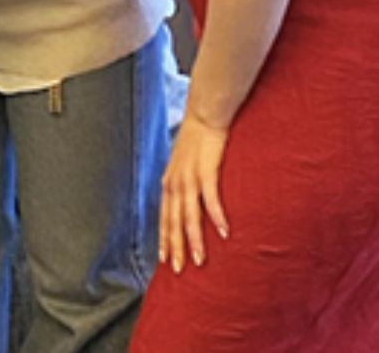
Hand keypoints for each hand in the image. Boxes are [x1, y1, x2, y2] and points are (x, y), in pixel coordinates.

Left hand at [161, 112, 229, 272]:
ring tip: (199, 260)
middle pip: (173, 221)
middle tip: (179, 270)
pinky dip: (216, 216)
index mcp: (169, 183)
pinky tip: (223, 232)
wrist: (204, 116)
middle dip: (176, 247)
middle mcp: (175, 183)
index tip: (165, 260)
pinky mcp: (206, 171)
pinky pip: (210, 199)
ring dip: (194, 239)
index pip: (164, 217)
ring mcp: (189, 178)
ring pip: (189, 215)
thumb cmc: (198, 142)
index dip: (164, 239)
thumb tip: (189, 201)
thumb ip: (186, 184)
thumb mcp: (185, 166)